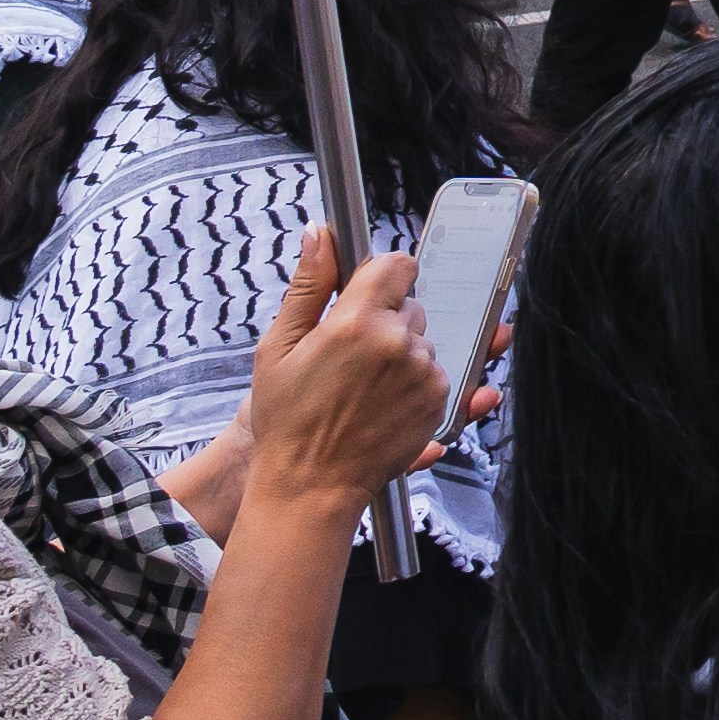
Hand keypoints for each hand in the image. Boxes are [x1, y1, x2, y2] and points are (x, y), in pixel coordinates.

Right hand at [234, 229, 450, 509]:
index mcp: (356, 322)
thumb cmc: (286, 420)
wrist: (310, 485)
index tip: (366, 294)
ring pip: (423, 339)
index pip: (396, 265)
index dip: (381, 277)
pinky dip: (414, 380)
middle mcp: (398, 342)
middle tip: (350, 355)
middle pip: (411, 304)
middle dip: (386, 320)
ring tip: (360, 386)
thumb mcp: (278, 348)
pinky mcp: (440, 398)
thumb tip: (321, 234)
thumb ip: (308, 285)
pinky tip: (380, 402)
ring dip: (401, 352)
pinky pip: (436, 369)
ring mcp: (424, 371)